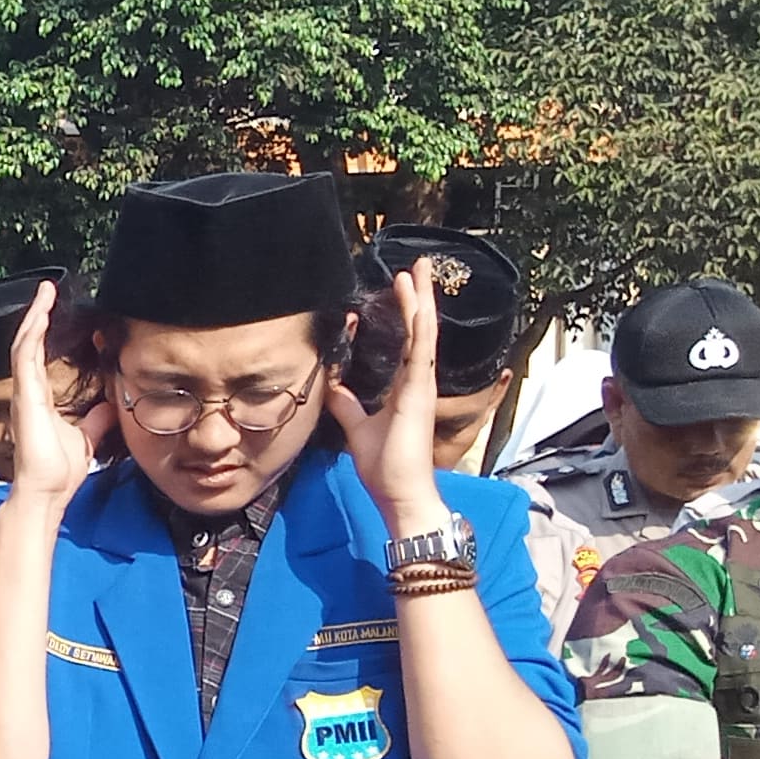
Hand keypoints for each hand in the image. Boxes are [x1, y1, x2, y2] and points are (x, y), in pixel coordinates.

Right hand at [6, 280, 105, 506]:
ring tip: (45, 292)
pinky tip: (40, 312)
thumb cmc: (59, 471)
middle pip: (29, 344)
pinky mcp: (25, 394)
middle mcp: (29, 392)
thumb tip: (111, 405)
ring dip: (34, 315)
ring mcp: (25, 392)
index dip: (47, 332)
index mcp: (41, 399)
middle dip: (38, 315)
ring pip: (24, 343)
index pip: (41, 357)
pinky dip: (32, 331)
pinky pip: (25, 355)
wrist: (47, 491)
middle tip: (49, 291)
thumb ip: (96, 419)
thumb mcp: (87, 438)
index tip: (58, 312)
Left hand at [330, 266, 449, 533]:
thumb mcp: (356, 427)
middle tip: (416, 266)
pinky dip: (421, 327)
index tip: (394, 288)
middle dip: (418, 296)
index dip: (402, 313)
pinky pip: (422, 353)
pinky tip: (420, 304)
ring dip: (422, 301)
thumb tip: (334, 385)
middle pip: (420, 329)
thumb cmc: (384, 465)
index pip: (406, 341)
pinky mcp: (419, 393)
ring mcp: (422, 386)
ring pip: (425, 333)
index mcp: (406, 387)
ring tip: (419, 271)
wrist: (399, 492)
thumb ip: (347, 404)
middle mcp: (418, 381)